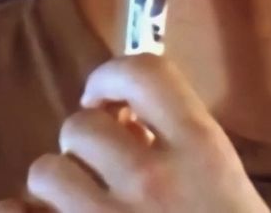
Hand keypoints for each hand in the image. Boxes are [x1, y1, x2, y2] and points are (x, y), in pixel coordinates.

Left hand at [0, 53, 269, 212]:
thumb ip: (184, 150)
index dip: (113, 76)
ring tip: (77, 208)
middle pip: (82, 124)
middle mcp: (152, 180)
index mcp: (202, 151)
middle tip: (100, 170)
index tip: (108, 98)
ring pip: (45, 171)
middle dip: (84, 144)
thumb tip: (126, 118)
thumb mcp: (225, 190)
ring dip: (56, 186)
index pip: (144, 72)